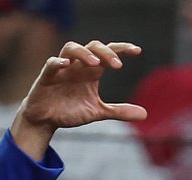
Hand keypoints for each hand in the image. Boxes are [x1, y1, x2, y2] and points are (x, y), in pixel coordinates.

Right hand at [15, 41, 147, 137]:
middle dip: (106, 52)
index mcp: (92, 72)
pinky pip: (51, 63)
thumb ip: (119, 111)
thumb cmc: (71, 110)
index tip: (138, 51)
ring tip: (95, 63)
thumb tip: (145, 114)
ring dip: (84, 53)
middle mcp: (78, 66)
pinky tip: (66, 64)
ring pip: (71, 48)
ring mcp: (62, 69)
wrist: (46, 119)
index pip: (108, 53)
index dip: (122, 49)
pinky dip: (58, 62)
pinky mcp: (46, 76)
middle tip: (117, 65)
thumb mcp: (98, 112)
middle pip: (92, 47)